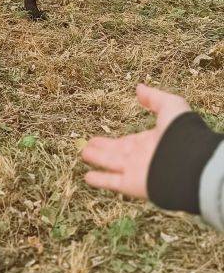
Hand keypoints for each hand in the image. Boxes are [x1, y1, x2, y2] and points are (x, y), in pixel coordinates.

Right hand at [81, 84, 189, 199]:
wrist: (189, 163)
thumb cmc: (181, 133)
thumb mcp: (170, 106)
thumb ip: (154, 98)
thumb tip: (139, 88)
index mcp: (150, 141)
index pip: (127, 141)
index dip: (112, 140)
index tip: (98, 138)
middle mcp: (141, 157)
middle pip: (117, 154)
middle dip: (102, 150)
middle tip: (87, 147)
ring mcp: (136, 171)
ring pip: (111, 165)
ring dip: (97, 160)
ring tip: (83, 155)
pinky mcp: (131, 185)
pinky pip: (112, 182)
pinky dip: (99, 180)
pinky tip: (87, 177)